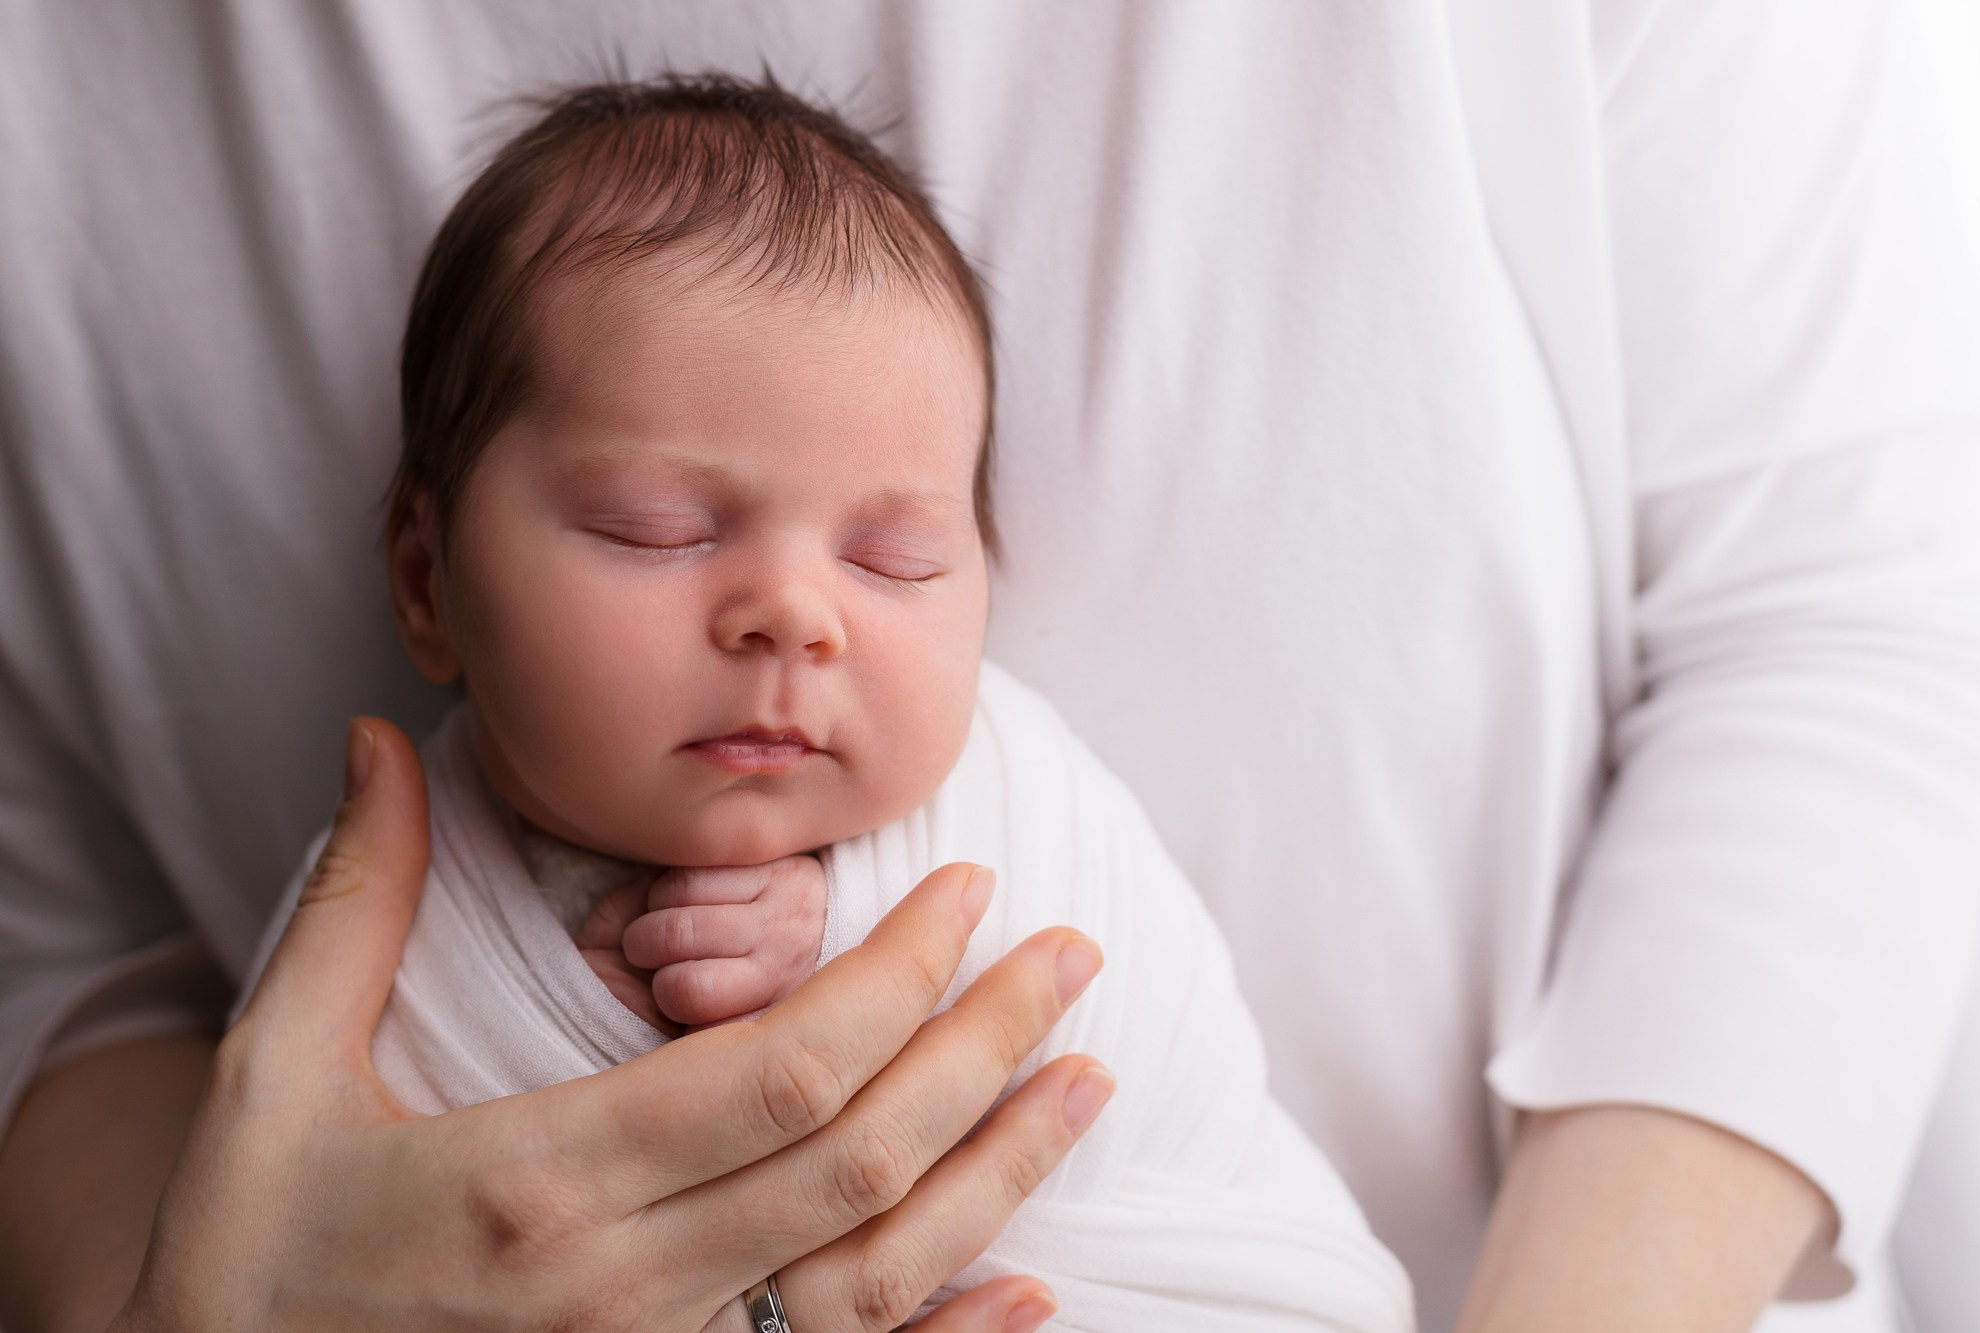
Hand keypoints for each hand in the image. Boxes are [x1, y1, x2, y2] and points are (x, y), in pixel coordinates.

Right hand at [114, 718, 1108, 1331]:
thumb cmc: (241, 1251)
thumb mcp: (270, 1073)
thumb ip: (357, 906)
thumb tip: (386, 742)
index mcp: (539, 1178)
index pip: (781, 1068)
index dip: (897, 976)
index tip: (964, 889)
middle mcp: (621, 1289)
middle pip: (859, 1157)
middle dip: (986, 1047)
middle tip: (1074, 954)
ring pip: (873, 1274)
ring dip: (998, 1174)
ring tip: (1088, 1079)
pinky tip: (1029, 1290)